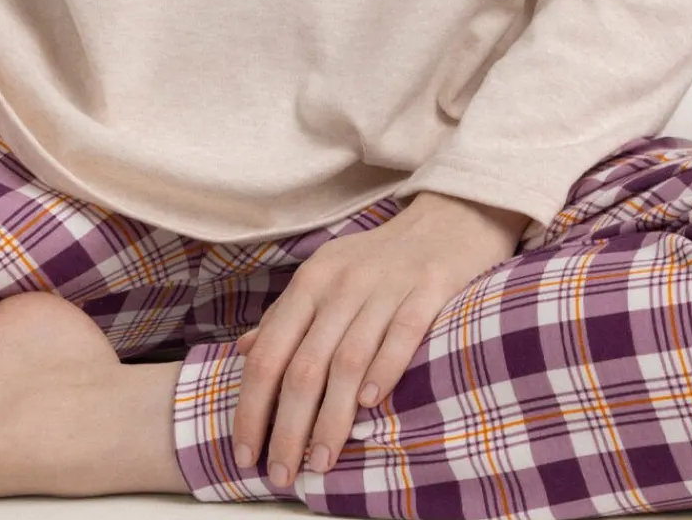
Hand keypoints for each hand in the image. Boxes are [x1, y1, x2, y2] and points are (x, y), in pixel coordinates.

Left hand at [229, 191, 527, 489]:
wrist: (448, 217)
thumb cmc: (380, 258)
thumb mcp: (326, 276)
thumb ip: (287, 314)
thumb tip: (243, 351)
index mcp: (311, 281)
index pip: (269, 352)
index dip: (252, 406)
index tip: (244, 452)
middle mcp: (342, 283)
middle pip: (304, 365)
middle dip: (287, 427)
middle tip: (281, 474)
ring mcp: (385, 285)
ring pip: (347, 360)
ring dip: (331, 418)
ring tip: (321, 461)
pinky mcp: (427, 289)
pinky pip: (402, 334)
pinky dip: (384, 369)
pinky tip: (369, 406)